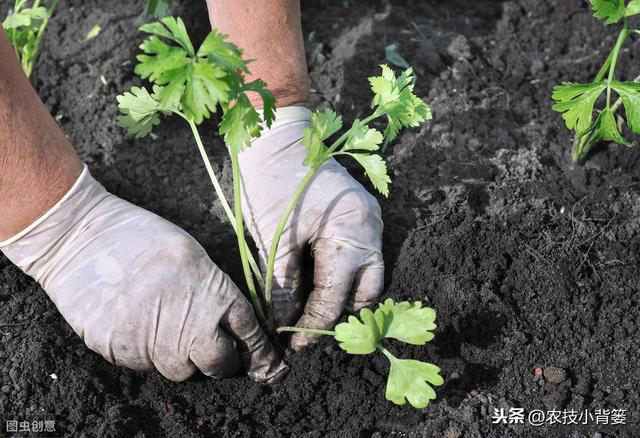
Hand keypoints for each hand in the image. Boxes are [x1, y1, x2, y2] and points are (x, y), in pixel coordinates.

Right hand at [0, 166, 285, 381]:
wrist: (79, 237)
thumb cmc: (140, 237)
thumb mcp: (191, 254)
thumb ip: (213, 290)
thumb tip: (229, 325)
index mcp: (211, 292)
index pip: (248, 332)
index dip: (260, 351)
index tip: (269, 365)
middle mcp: (186, 322)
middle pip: (219, 363)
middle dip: (222, 362)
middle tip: (215, 351)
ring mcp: (151, 340)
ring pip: (181, 371)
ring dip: (183, 358)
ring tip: (167, 328)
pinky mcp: (119, 350)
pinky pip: (145, 365)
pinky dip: (148, 352)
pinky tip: (139, 324)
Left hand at [239, 106, 383, 349]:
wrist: (275, 135)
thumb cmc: (270, 182)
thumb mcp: (274, 239)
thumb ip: (283, 285)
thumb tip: (282, 323)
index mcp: (350, 231)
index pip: (337, 295)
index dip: (315, 324)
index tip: (295, 345)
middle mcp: (370, 227)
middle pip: (367, 291)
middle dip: (341, 316)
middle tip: (309, 332)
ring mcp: (370, 219)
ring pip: (367, 276)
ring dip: (344, 297)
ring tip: (313, 313)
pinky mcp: (360, 215)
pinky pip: (360, 255)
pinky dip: (342, 274)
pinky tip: (319, 284)